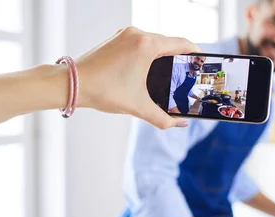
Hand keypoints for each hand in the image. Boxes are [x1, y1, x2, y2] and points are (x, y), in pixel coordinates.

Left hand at [76, 26, 200, 128]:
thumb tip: (180, 124)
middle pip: (168, 42)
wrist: (71, 84)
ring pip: (154, 41)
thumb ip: (163, 118)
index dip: (195, 52)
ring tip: (171, 70)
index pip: (181, 44)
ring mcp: (125, 34)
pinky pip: (140, 42)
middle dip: (179, 56)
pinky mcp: (116, 39)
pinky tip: (150, 69)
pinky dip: (149, 52)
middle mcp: (137, 34)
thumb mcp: (138, 107)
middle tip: (188, 71)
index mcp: (146, 46)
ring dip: (163, 54)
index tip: (203, 61)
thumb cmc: (103, 91)